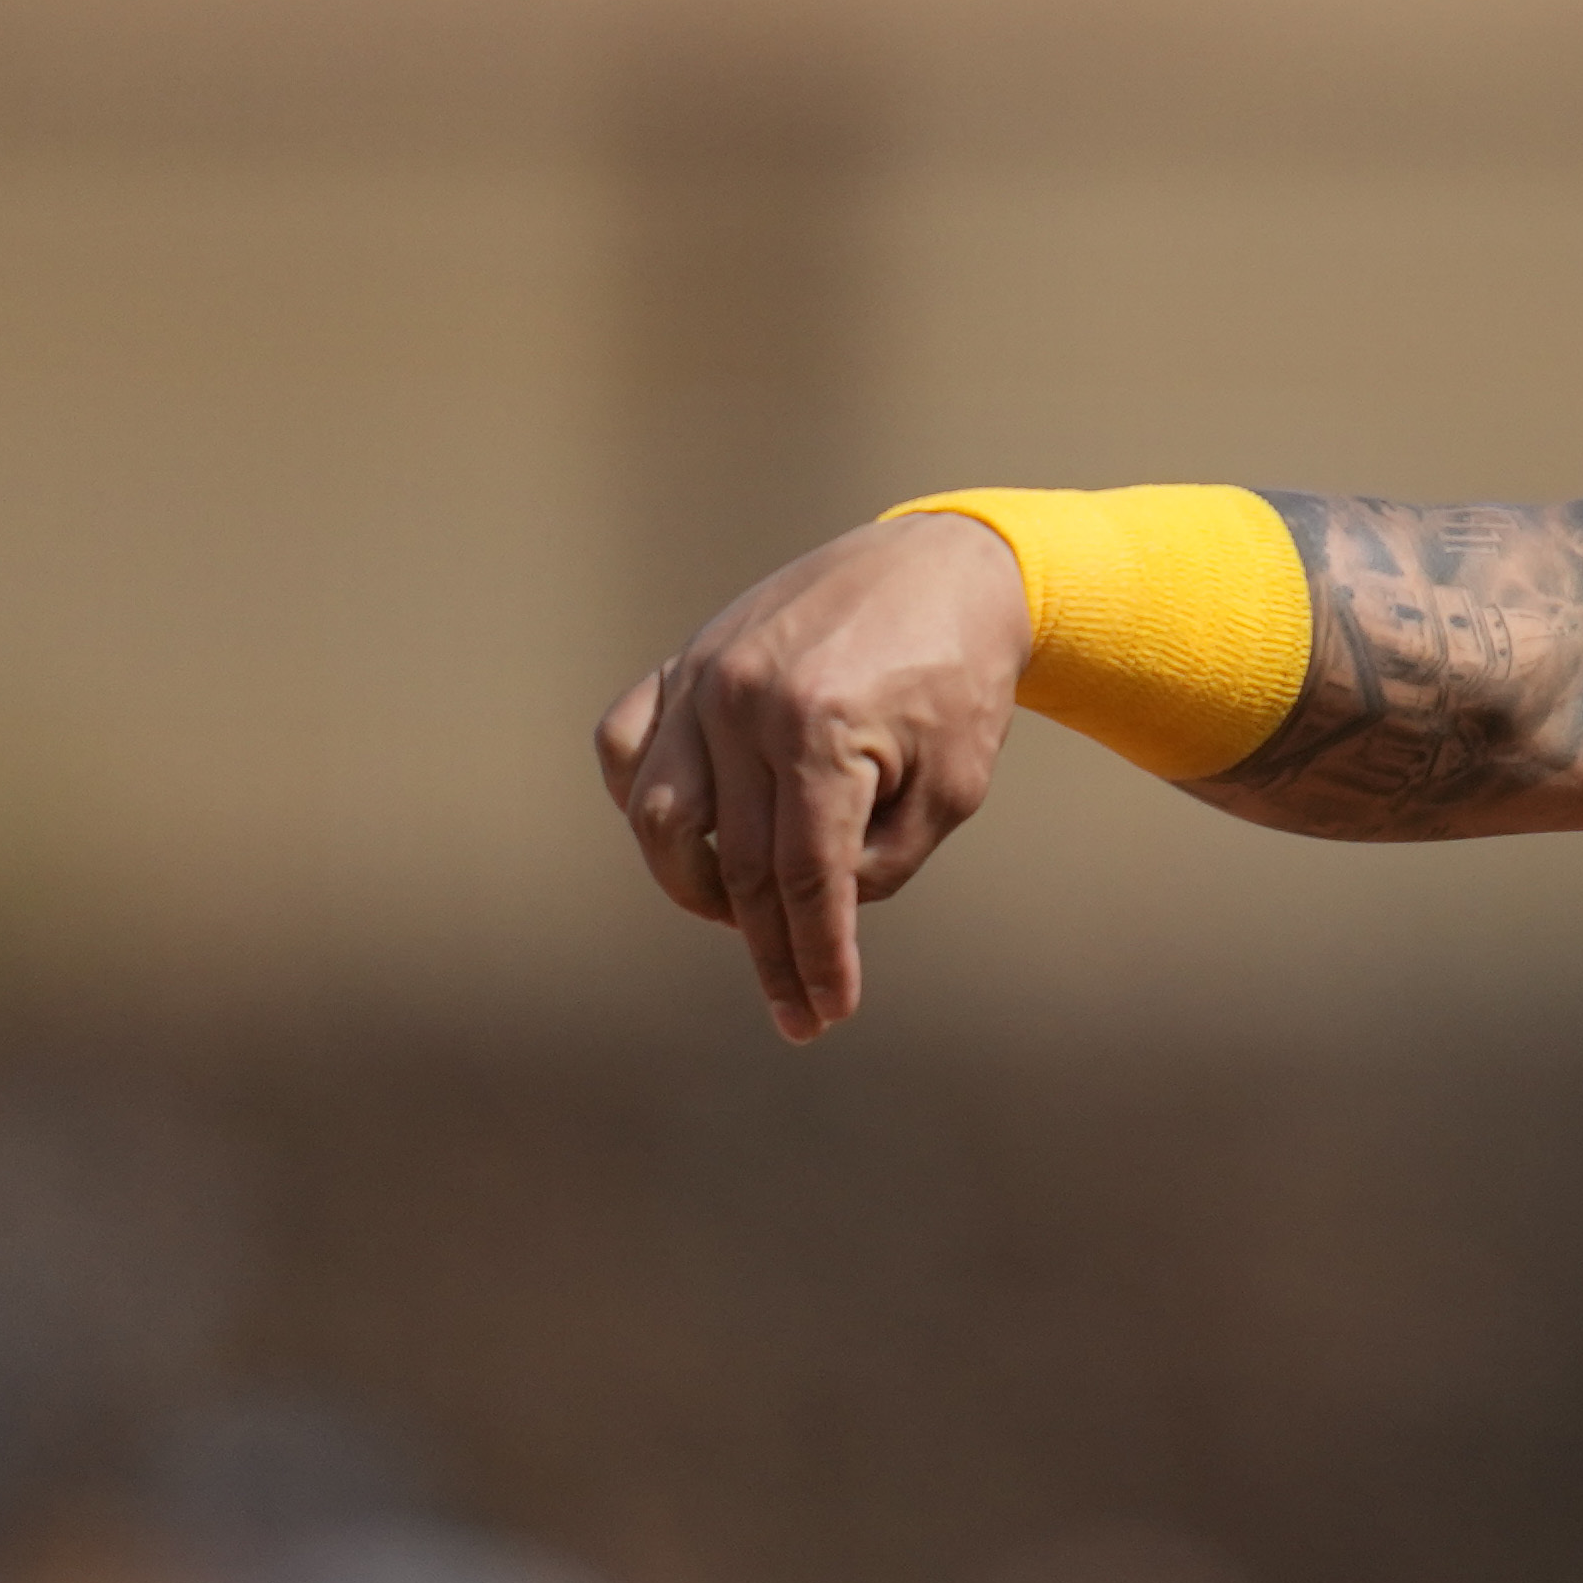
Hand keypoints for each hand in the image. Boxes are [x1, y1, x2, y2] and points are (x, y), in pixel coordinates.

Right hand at [592, 515, 1032, 1042]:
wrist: (942, 568)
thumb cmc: (958, 682)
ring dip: (693, 887)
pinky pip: (625, 744)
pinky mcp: (683, 659)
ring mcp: (701, 674)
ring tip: (745, 921)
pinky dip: (639, 801)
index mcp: (818, 726)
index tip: (828, 1014)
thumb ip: (880, 865)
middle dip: (770, 951)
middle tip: (796, 1013)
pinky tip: (689, 838)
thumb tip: (813, 920)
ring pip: (655, 816)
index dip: (817, 958)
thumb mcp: (951, 787)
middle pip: (737, 864)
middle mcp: (742, 699)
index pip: (806, 877)